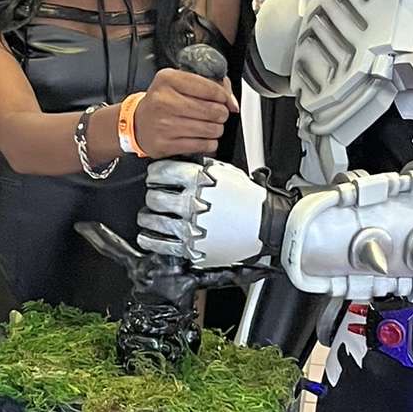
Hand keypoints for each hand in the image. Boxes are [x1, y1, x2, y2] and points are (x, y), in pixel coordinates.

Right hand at [132, 66, 235, 157]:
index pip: (210, 88)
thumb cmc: (161, 102)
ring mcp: (164, 124)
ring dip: (216, 129)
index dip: (225, 97)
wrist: (137, 123)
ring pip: (210, 129)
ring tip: (209, 126)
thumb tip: (231, 102)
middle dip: (221, 114)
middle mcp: (164, 101)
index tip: (226, 101)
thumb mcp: (177, 82)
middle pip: (213, 110)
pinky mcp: (166, 144)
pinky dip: (209, 143)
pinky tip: (203, 137)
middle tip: (217, 114)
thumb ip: (207, 84)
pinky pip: (202, 145)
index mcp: (168, 80)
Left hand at [139, 158, 270, 265]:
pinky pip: (162, 244)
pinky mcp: (193, 248)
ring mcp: (191, 227)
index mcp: (199, 180)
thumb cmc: (248, 199)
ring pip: (153, 220)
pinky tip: (147, 237)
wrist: (265, 225)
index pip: (161, 172)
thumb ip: (200, 167)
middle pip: (154, 197)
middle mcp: (192, 203)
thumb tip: (179, 164)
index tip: (153, 177)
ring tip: (147, 216)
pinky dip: (150, 240)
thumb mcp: (225, 172)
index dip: (154, 174)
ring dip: (147, 217)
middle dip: (151, 196)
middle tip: (154, 197)